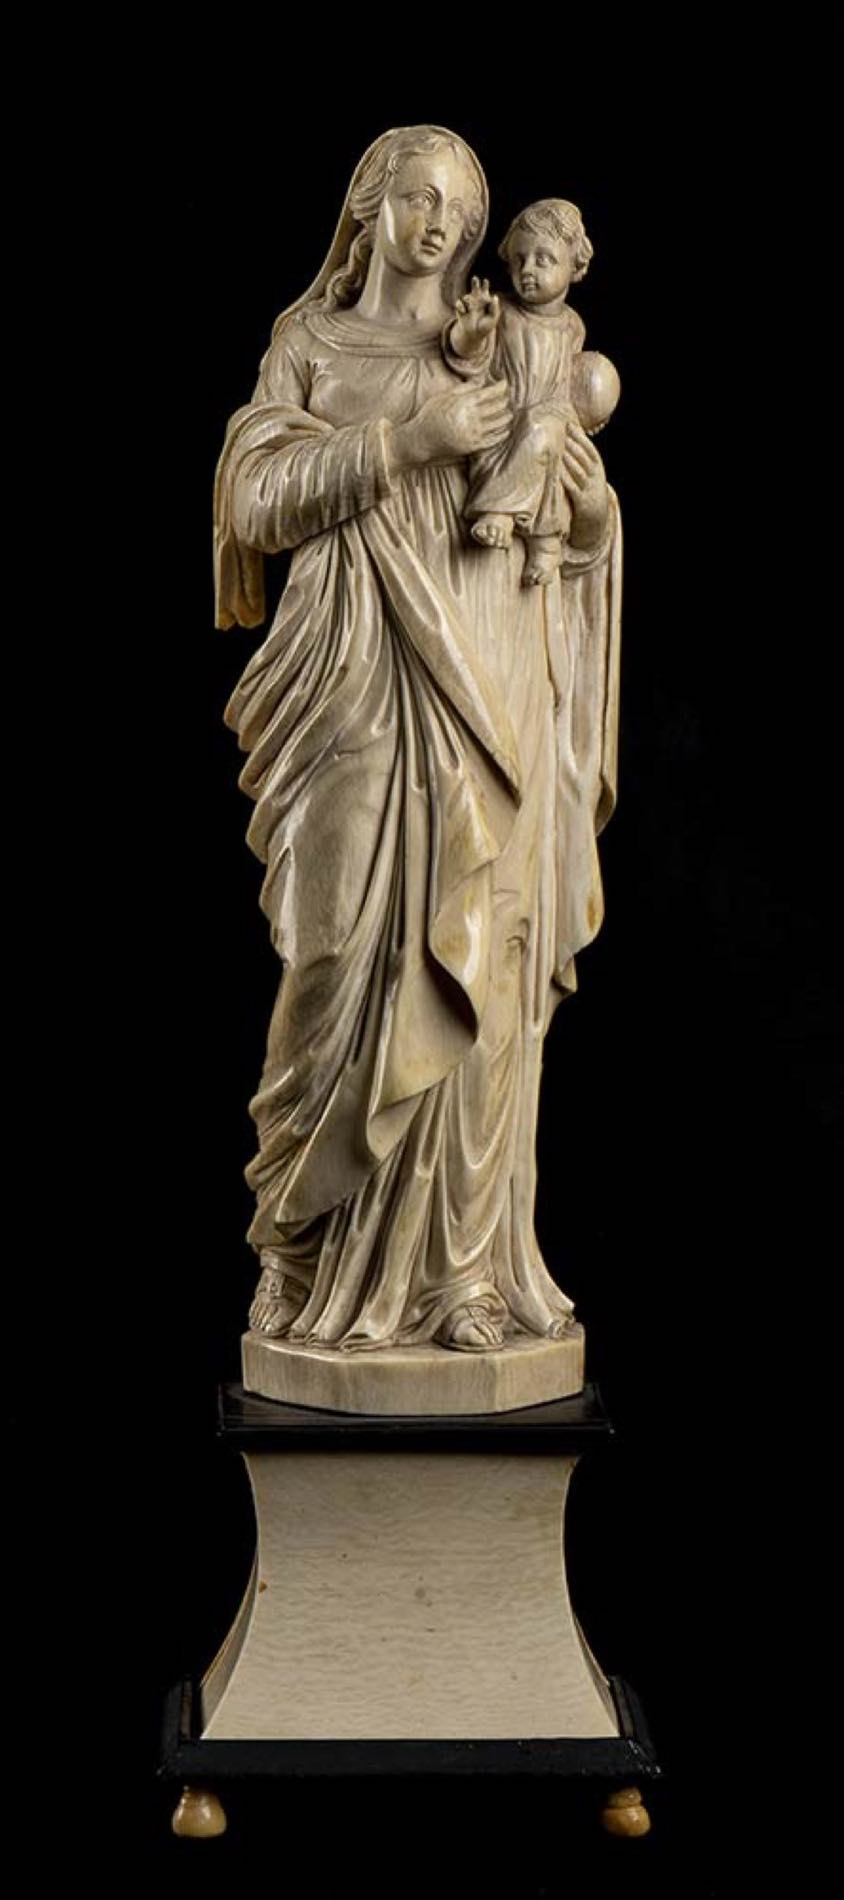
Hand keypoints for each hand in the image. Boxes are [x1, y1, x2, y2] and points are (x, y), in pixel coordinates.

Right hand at [390, 381, 511, 471]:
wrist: (421, 440)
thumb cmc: (431, 415)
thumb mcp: (443, 396)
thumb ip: (464, 388)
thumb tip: (481, 380)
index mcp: (463, 403)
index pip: (489, 393)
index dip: (500, 387)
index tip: (505, 383)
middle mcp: (470, 418)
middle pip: (496, 407)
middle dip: (504, 401)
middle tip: (507, 397)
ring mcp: (473, 434)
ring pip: (498, 423)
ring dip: (506, 417)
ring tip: (509, 413)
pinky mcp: (472, 447)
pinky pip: (492, 440)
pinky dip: (501, 434)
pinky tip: (505, 430)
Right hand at [451, 276, 500, 357]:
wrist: (473, 335)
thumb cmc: (485, 326)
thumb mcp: (493, 318)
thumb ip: (495, 308)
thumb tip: (495, 296)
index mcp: (484, 300)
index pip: (485, 290)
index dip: (485, 285)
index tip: (485, 281)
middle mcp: (476, 299)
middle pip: (475, 288)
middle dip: (475, 283)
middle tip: (475, 278)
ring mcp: (468, 303)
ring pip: (467, 297)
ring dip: (469, 301)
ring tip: (471, 309)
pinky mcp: (460, 308)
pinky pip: (459, 303)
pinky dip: (461, 307)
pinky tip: (464, 311)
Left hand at [562, 419, 608, 547]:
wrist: (596, 519)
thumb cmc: (587, 492)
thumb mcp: (589, 475)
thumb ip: (580, 460)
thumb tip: (566, 437)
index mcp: (598, 469)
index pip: (591, 449)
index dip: (581, 437)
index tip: (569, 425)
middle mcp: (595, 478)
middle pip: (586, 459)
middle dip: (575, 446)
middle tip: (564, 434)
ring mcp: (589, 490)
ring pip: (580, 473)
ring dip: (571, 461)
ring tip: (562, 450)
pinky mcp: (582, 503)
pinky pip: (574, 490)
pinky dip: (567, 481)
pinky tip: (558, 473)